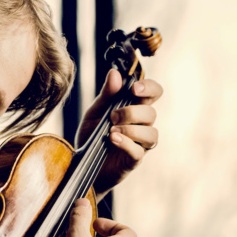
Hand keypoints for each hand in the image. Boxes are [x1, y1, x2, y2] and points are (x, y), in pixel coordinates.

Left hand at [76, 69, 162, 199]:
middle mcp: (141, 125)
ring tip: (111, 131)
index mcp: (134, 108)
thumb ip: (106, 95)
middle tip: (112, 116)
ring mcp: (140, 143)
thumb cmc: (92, 135)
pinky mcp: (134, 159)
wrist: (82, 163)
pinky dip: (126, 143)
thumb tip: (115, 73)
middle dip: (132, 112)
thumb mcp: (95, 112)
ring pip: (151, 133)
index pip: (154, 92)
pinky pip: (139, 151)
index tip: (135, 89)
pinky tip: (112, 139)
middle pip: (151, 113)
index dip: (150, 88)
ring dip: (131, 129)